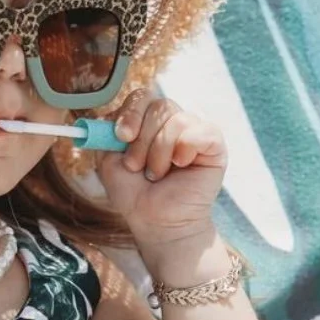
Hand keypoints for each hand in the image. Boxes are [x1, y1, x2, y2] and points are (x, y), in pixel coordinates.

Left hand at [97, 91, 226, 247]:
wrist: (158, 223)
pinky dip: (185, 149)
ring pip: (177, 120)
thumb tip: (107, 116)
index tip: (122, 136)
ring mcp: (193, 131)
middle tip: (137, 167)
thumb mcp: (109, 163)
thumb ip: (105, 135)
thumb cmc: (136, 195)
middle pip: (158, 106)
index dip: (131, 113)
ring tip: (157, 174)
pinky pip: (200, 131)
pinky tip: (181, 166)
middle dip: (142, 140)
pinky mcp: (213, 143)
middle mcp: (171, 122)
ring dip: (160, 152)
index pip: (141, 97)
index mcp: (147, 122)